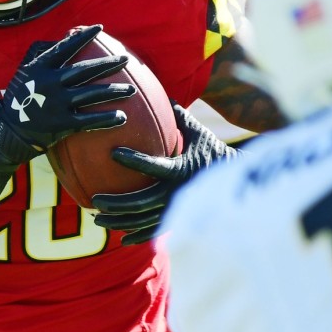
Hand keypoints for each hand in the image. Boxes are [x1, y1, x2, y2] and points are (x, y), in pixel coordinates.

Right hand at [0, 24, 136, 216]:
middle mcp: (50, 83)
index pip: (66, 47)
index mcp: (40, 68)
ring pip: (91, 94)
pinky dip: (106, 119)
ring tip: (131, 89)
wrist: (5, 132)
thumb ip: (42, 58)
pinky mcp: (62, 124)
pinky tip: (122, 117)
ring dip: (114, 91)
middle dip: (108, 64)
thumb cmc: (19, 100)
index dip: (84, 36)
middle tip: (126, 59)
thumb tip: (62, 39)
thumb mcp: (25, 74)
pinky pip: (89, 120)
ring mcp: (57, 104)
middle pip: (85, 70)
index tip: (100, 28)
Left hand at [93, 103, 236, 244]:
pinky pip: (156, 232)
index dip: (134, 160)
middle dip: (117, 203)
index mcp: (182, 169)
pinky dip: (139, 236)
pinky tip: (122, 239)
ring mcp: (179, 209)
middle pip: (142, 202)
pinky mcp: (181, 219)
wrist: (236, 180)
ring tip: (98, 220)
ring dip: (120, 222)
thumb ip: (179, 117)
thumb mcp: (198, 133)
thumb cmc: (213, 151)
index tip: (113, 152)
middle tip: (95, 201)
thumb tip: (162, 93)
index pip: (154, 166)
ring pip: (145, 221)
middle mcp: (178, 192)